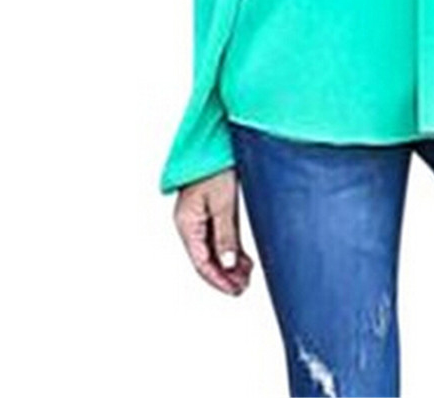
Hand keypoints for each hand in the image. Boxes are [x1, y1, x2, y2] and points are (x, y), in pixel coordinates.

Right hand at [173, 167, 253, 294]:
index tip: (235, 290)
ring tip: (246, 275)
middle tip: (244, 287)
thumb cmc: (215, 167)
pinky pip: (217, 236)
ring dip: (228, 264)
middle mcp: (190, 223)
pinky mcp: (209, 208)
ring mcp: (199, 216)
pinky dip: (230, 248)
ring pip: (213, 249)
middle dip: (225, 275)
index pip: (201, 262)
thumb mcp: (223, 203)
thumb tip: (226, 265)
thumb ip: (225, 235)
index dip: (218, 280)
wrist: (215, 142)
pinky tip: (242, 257)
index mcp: (187, 223)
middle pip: (206, 258)